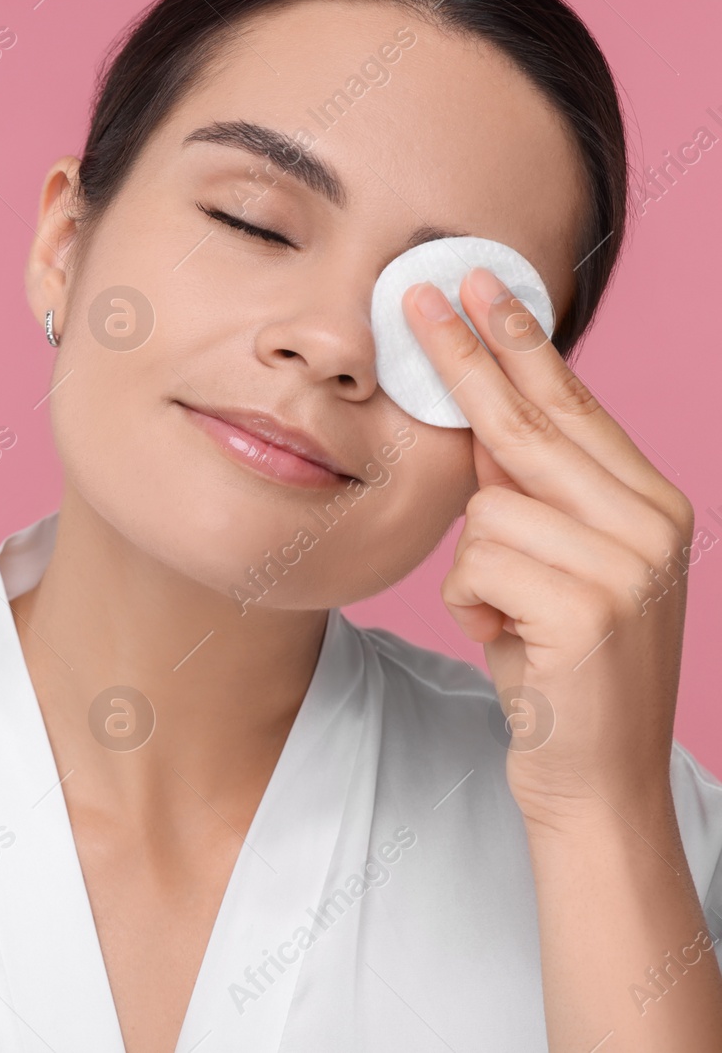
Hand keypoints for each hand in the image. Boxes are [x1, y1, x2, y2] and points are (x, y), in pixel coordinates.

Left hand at [405, 269, 696, 827]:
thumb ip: (530, 498)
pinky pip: (476, 565)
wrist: (594, 780)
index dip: (519, 343)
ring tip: (512, 620)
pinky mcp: (588, 607)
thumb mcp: (552, 571)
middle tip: (416, 293)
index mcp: (651, 506)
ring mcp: (627, 564)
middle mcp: (652, 523)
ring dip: (476, 570)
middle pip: (529, 422)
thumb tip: (480, 418)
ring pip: (488, 507)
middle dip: (465, 356)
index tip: (479, 286)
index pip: (572, 406)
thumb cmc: (561, 672)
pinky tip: (510, 642)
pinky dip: (473, 606)